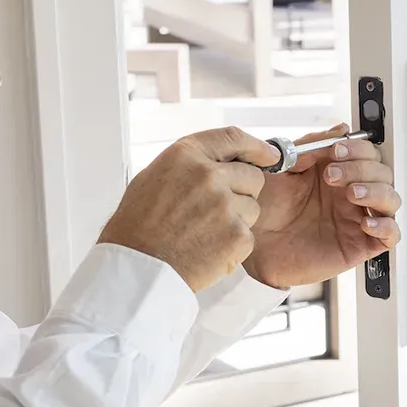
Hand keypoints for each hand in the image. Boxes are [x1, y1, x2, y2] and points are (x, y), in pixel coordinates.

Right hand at [99, 128, 280, 290]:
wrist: (137, 268)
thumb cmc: (138, 227)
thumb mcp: (154, 177)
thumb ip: (191, 164)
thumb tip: (223, 160)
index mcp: (186, 155)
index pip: (233, 138)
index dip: (257, 147)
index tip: (269, 154)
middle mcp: (209, 175)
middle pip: (253, 176)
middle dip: (243, 191)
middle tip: (218, 211)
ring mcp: (225, 205)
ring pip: (253, 207)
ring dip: (238, 219)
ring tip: (205, 233)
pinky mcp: (237, 235)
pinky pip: (249, 235)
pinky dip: (233, 245)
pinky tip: (208, 249)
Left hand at [243, 125, 402, 288]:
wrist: (252, 242)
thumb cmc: (264, 207)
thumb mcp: (284, 167)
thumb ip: (312, 145)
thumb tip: (341, 129)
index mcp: (337, 173)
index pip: (368, 153)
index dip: (358, 149)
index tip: (336, 151)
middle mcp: (349, 195)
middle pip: (382, 173)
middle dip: (362, 169)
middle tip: (333, 175)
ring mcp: (356, 219)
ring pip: (391, 200)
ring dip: (377, 192)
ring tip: (351, 193)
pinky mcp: (358, 246)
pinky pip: (390, 236)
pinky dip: (386, 227)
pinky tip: (365, 223)